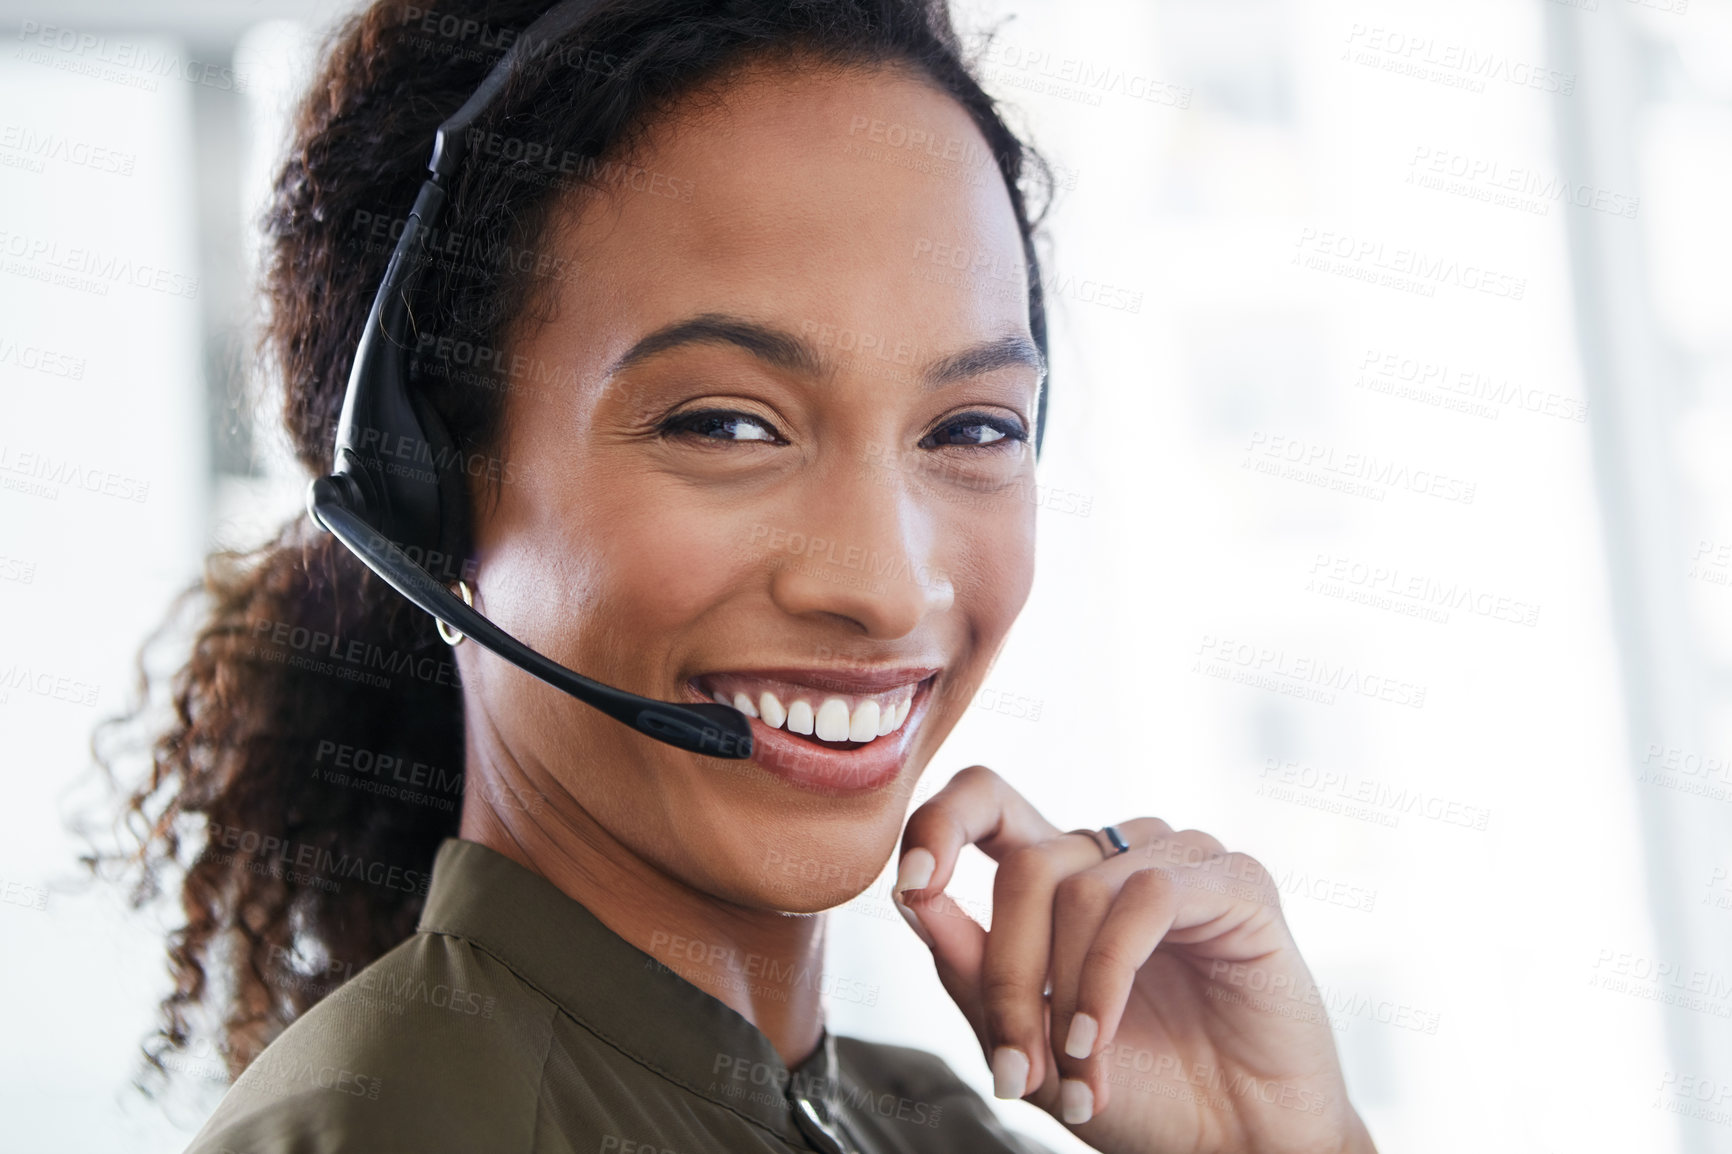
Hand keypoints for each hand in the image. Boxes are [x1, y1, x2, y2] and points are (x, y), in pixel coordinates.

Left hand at [891, 766, 1375, 1153]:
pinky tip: (1097, 1039)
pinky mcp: (1238, 884)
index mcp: (1062, 876)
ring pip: (1080, 887)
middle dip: (1007, 975)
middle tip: (1014, 1066)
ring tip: (1075, 1070)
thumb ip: (970, 966)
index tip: (912, 888)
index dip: (940, 824)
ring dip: (1061, 994)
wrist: (1232, 1146)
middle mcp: (1119, 854)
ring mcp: (1181, 860)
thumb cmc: (1139, 1091)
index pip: (987, 800)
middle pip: (1027, 866)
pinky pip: (1145, 900)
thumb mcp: (1028, 1038)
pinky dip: (1106, 977)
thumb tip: (911, 898)